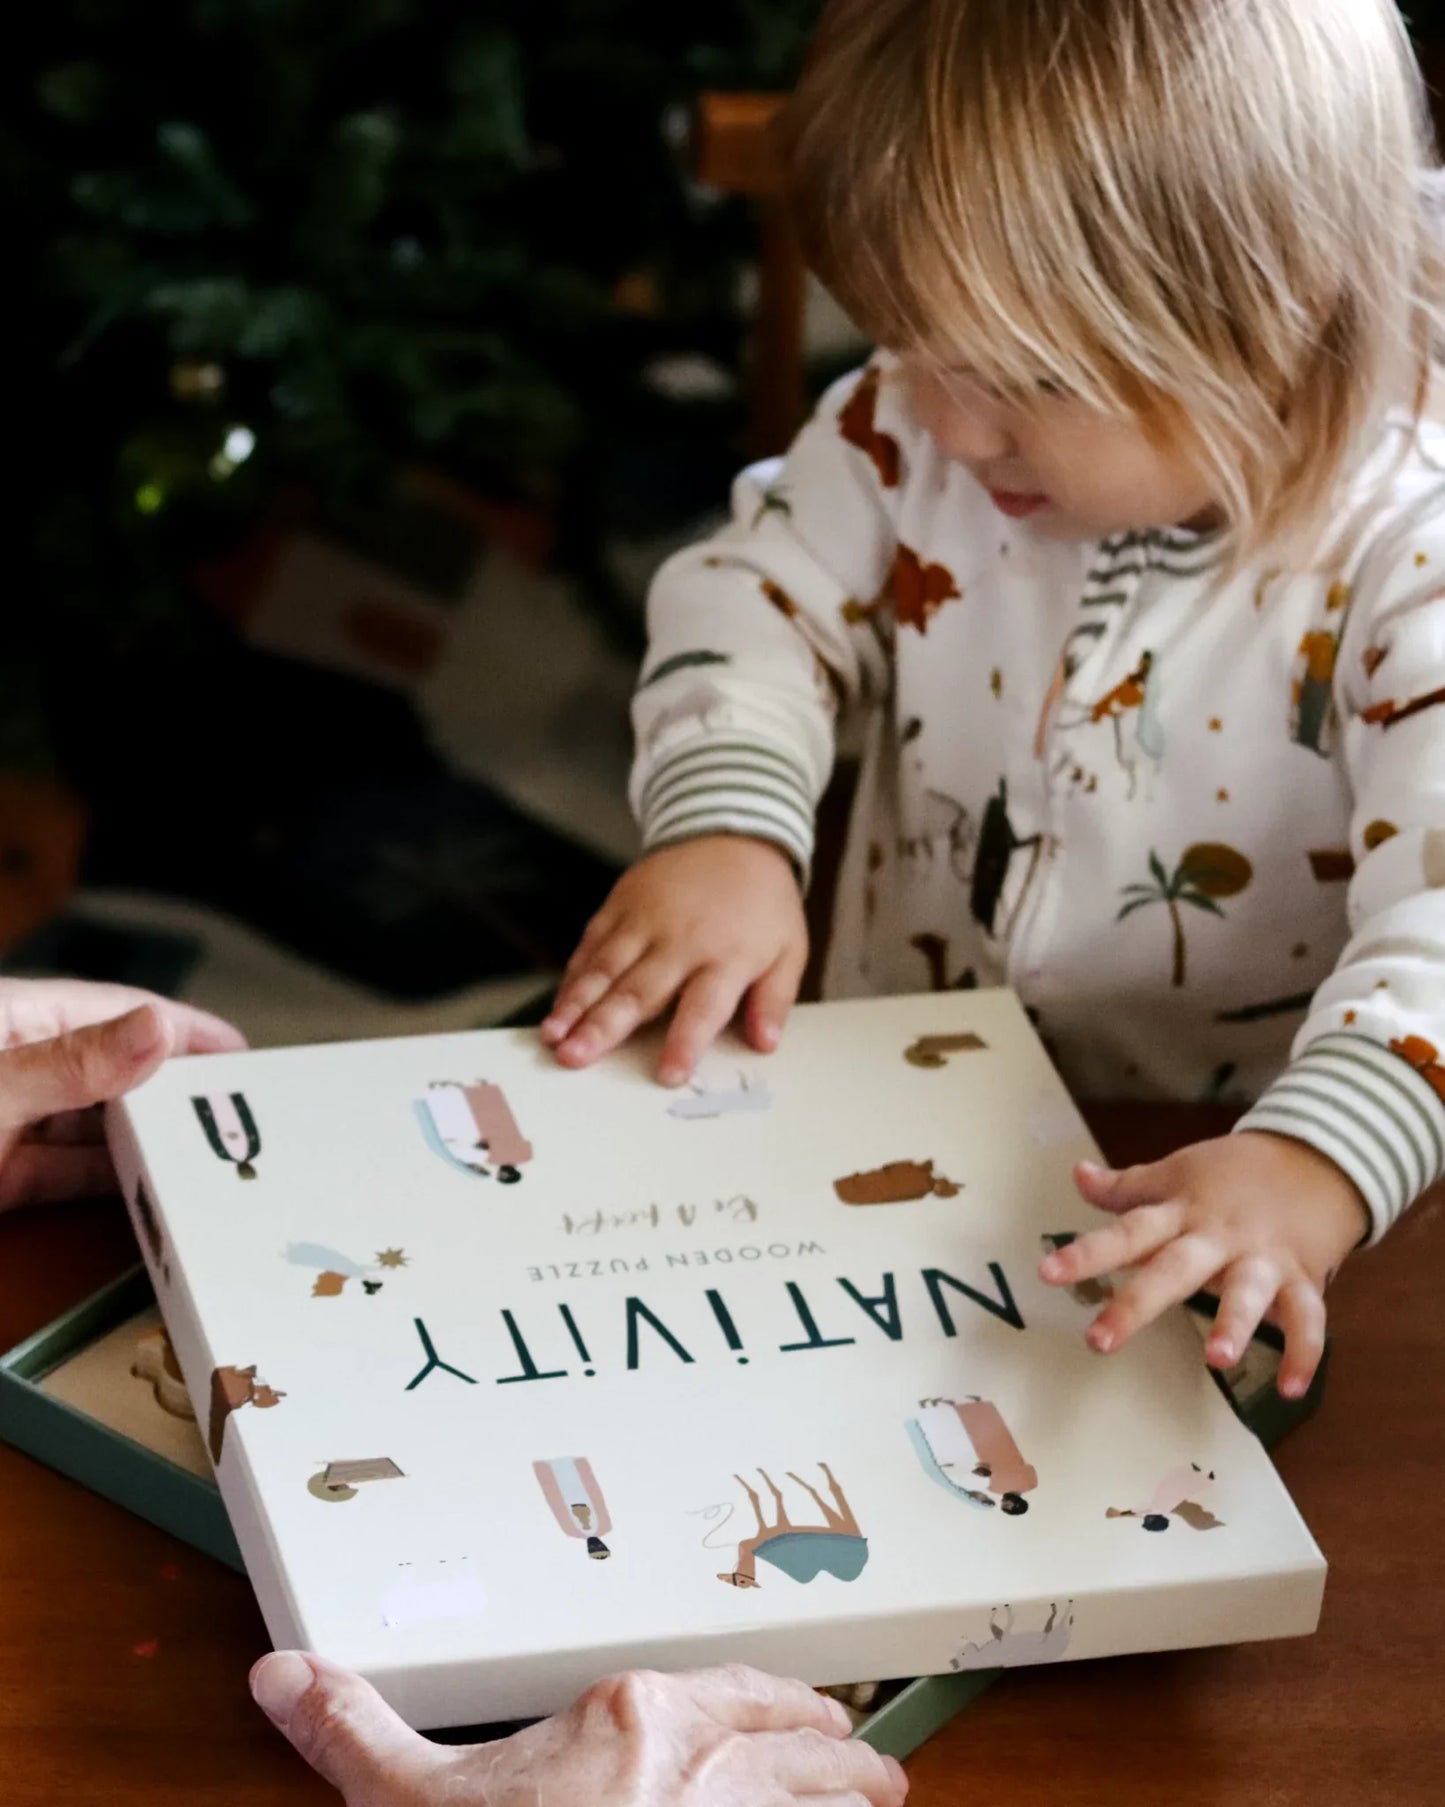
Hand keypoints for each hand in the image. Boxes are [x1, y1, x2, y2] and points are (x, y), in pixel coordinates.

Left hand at [0, 978, 244, 1210]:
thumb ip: (74, 1062)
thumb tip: (157, 1028)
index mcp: (16, 1019)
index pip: (117, 1012)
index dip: (181, 1028)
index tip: (236, 1049)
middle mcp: (19, 1067)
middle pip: (113, 1073)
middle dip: (168, 1090)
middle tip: (229, 1108)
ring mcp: (7, 1124)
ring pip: (94, 1128)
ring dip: (143, 1142)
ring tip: (199, 1152)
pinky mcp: (1, 1179)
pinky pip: (67, 1175)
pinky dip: (108, 1182)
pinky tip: (148, 1186)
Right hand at [250, 1652, 907, 1806]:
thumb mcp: (406, 1804)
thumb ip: (356, 1728)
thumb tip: (282, 1674)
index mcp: (631, 1723)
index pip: (731, 1694)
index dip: (780, 1701)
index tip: (809, 1709)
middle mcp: (698, 1769)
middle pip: (795, 1745)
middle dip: (841, 1751)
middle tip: (877, 1762)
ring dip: (855, 1806)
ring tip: (884, 1806)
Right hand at [540, 837, 807, 1084]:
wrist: (733, 835)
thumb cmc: (762, 903)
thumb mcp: (789, 949)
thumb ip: (775, 999)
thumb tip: (765, 1044)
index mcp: (727, 956)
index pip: (704, 1007)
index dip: (684, 1042)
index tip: (668, 1075)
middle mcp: (681, 940)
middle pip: (640, 991)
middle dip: (604, 1028)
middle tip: (576, 1059)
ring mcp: (646, 919)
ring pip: (605, 968)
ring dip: (575, 1005)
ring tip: (553, 1036)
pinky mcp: (622, 904)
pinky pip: (592, 944)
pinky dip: (573, 976)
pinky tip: (558, 1004)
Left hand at [1038, 1131, 1369, 1397]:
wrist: (1317, 1157)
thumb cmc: (1235, 1172)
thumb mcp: (1178, 1171)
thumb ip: (1128, 1186)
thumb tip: (1078, 1175)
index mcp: (1181, 1212)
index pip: (1127, 1231)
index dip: (1087, 1252)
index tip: (1048, 1273)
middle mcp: (1217, 1237)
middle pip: (1174, 1269)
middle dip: (1137, 1303)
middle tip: (1099, 1341)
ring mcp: (1262, 1258)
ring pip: (1248, 1291)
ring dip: (1234, 1323)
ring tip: (1216, 1359)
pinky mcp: (1303, 1277)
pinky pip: (1308, 1318)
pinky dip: (1304, 1353)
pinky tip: (1290, 1390)